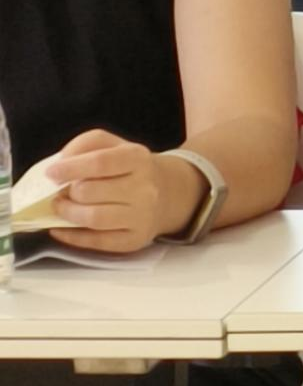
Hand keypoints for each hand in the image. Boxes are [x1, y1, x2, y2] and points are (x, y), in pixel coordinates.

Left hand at [44, 130, 191, 252]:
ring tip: (61, 207)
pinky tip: (61, 228)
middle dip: (68, 193)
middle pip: (91, 191)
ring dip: (67, 214)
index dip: (71, 168)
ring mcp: (141, 215)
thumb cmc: (131, 168)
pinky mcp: (134, 239)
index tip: (51, 173)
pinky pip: (96, 241)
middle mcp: (144, 187)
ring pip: (93, 218)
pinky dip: (71, 236)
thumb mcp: (116, 145)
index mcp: (138, 157)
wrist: (168, 193)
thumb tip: (61, 161)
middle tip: (61, 192)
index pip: (101, 162)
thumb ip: (88, 144)